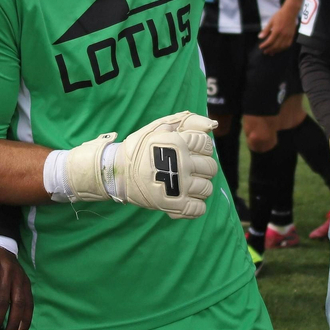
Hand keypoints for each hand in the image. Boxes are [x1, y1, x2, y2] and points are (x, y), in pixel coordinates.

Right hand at [61, 112, 218, 217]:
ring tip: (185, 185)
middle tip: (188, 169)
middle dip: (203, 168)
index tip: (191, 151)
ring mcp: (179, 186)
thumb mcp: (158, 127)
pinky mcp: (174, 205)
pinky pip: (199, 208)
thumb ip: (186, 121)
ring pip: (207, 188)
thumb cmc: (139, 148)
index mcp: (179, 143)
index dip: (201, 148)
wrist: (118, 172)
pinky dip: (194, 206)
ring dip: (199, 187)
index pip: (206, 145)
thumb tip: (212, 124)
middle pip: (211, 168)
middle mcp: (182, 163)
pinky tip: (185, 199)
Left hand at [258, 3, 296, 53]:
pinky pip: (287, 45)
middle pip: (275, 46)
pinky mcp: (292, 36)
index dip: (264, 45)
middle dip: (269, 50)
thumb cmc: (279, 16)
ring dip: (275, 51)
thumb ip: (266, 30)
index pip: (269, 41)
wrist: (290, 12)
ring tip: (271, 52)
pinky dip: (282, 49)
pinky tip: (279, 49)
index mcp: (277, 30)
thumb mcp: (271, 21)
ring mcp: (288, 36)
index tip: (261, 47)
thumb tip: (260, 37)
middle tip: (265, 52)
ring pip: (281, 47)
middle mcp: (283, 35)